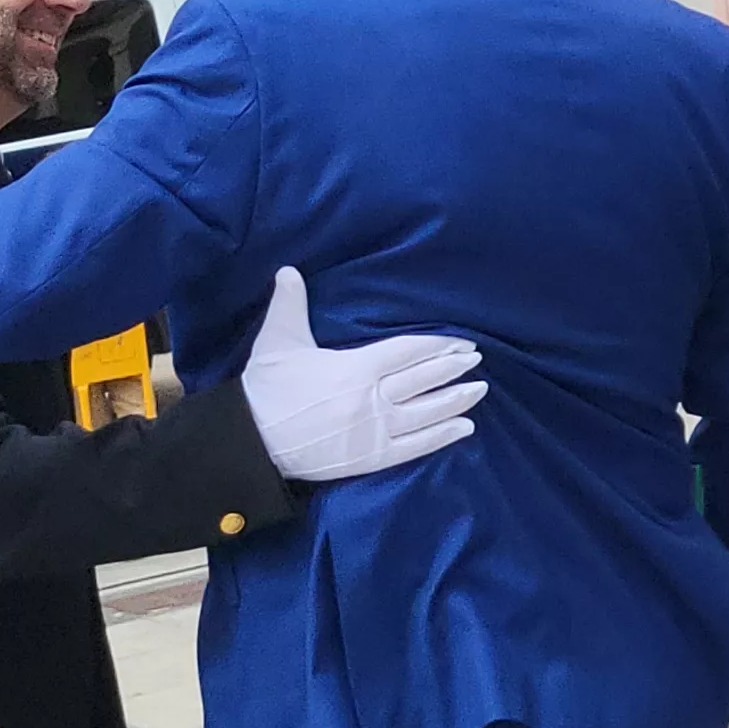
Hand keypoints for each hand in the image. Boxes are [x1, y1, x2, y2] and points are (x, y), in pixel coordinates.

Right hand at [241, 266, 490, 482]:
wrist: (248, 442)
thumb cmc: (265, 390)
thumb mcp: (276, 342)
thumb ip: (289, 305)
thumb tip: (288, 270)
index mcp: (355, 368)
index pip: (409, 352)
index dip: (439, 346)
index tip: (461, 342)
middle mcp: (372, 399)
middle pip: (424, 379)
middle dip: (453, 368)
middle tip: (477, 359)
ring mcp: (374, 431)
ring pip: (427, 412)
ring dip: (457, 400)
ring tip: (480, 390)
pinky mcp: (371, 457)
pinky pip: (416, 446)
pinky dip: (443, 436)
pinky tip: (465, 428)